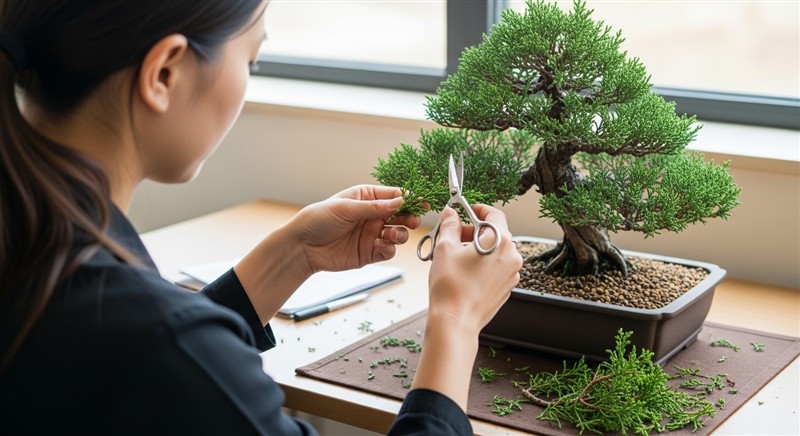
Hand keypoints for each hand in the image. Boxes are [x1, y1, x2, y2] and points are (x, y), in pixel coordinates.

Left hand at [291, 184, 420, 273]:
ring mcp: (372, 234)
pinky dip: (388, 248)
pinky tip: (379, 245)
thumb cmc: (319, 219)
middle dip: (410, 218)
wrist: (303, 246)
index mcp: (367, 197)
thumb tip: (400, 202)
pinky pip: (388, 250)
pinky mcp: (369, 252)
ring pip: (398, 234)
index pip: (394, 196)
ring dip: (400, 234)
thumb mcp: (346, 208)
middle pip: (401, 215)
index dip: (409, 199)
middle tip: (413, 221)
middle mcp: (372, 215)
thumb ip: (375, 207)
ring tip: (392, 235)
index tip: (422, 203)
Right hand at [410, 204, 521, 409]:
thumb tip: (450, 214)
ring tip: (455, 256)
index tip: (465, 212)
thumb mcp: (444, 248)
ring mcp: (511, 274)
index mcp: (500, 242)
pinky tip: (464, 272)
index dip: (478, 209)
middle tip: (453, 235)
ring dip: (478, 248)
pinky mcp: (506, 288)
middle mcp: (512, 257)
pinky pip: (496, 268)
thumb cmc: (450, 287)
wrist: (455, 322)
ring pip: (496, 251)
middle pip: (495, 233)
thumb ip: (449, 225)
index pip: (494, 214)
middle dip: (473, 231)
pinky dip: (483, 264)